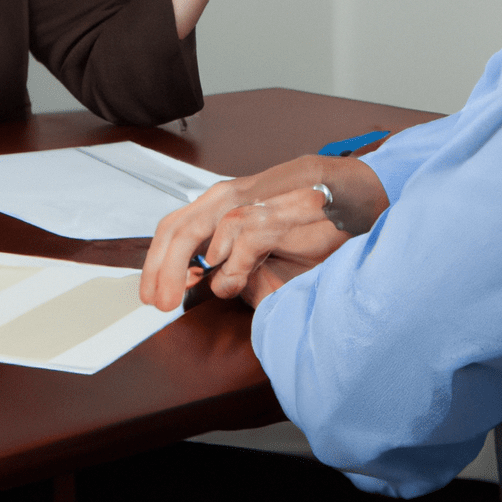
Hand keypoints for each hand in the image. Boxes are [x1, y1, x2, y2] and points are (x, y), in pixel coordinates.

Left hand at [140, 153, 387, 310]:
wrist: (350, 204)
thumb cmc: (308, 229)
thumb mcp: (258, 254)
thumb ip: (229, 265)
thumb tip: (195, 281)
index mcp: (221, 204)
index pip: (174, 226)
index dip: (155, 260)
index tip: (152, 294)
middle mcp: (228, 198)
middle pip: (176, 228)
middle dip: (158, 268)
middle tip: (158, 303)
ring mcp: (248, 202)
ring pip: (196, 231)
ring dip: (181, 268)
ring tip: (180, 298)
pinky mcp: (273, 212)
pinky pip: (239, 242)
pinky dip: (229, 266)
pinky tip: (228, 283)